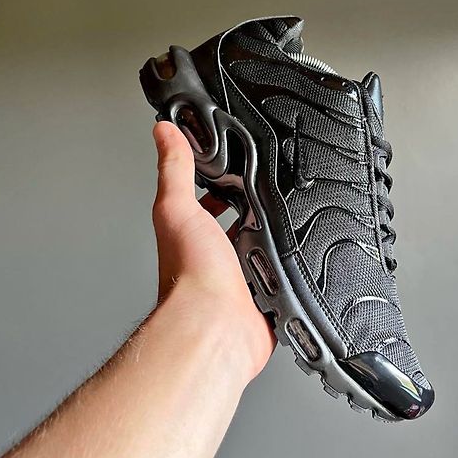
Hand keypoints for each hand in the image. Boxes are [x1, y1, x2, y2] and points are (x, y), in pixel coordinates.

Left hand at [152, 121, 274, 383]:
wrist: (216, 326)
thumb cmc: (192, 276)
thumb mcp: (179, 209)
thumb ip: (174, 169)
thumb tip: (162, 132)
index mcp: (194, 237)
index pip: (206, 205)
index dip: (219, 189)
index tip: (232, 173)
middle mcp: (214, 260)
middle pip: (237, 229)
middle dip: (254, 215)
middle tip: (269, 199)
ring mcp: (239, 282)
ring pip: (260, 254)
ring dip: (273, 243)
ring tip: (288, 228)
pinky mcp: (262, 301)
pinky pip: (279, 282)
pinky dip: (287, 273)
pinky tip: (295, 265)